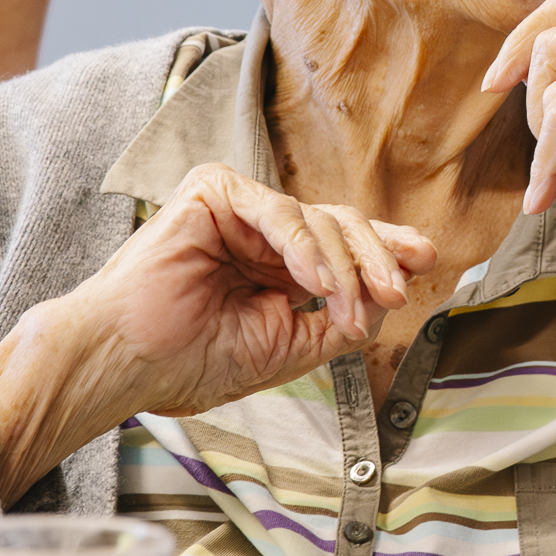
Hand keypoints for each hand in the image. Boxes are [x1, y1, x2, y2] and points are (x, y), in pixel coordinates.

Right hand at [0, 166, 428, 501]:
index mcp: (275, 265)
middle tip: (399, 291)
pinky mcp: (212, 192)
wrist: (128, 363)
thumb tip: (384, 304)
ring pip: (317, 220)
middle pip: (341, 225)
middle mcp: (260, 231)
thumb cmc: (189, 361)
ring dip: (343, 266)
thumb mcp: (287, 347)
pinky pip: (278, 210)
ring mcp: (236, 208)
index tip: (427, 262)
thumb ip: (337, 322)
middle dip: (378, 258)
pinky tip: (315, 280)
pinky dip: (303, 246)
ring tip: (347, 306)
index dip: (387, 250)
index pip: (344, 245)